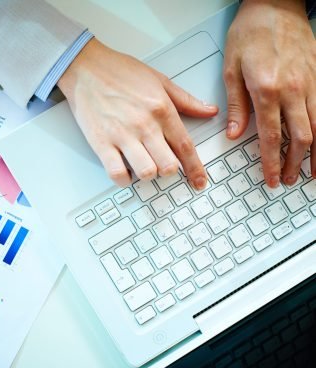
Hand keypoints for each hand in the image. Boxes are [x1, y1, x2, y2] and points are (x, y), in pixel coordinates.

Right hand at [57, 38, 217, 188]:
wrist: (85, 67)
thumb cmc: (118, 72)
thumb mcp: (159, 80)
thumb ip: (186, 100)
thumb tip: (209, 111)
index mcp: (161, 109)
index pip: (185, 146)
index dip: (195, 169)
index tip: (199, 181)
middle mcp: (144, 124)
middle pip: (168, 165)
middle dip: (169, 171)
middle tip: (163, 165)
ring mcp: (122, 135)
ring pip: (146, 172)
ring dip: (147, 174)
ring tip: (142, 165)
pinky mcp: (101, 143)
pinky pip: (116, 173)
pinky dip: (123, 179)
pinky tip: (124, 172)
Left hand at [224, 0, 315, 186]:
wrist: (275, 4)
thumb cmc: (250, 32)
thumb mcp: (231, 68)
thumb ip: (236, 105)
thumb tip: (235, 134)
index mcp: (266, 89)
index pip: (271, 137)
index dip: (271, 162)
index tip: (269, 178)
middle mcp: (293, 89)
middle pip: (301, 137)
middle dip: (294, 164)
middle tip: (286, 179)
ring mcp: (311, 83)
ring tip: (312, 172)